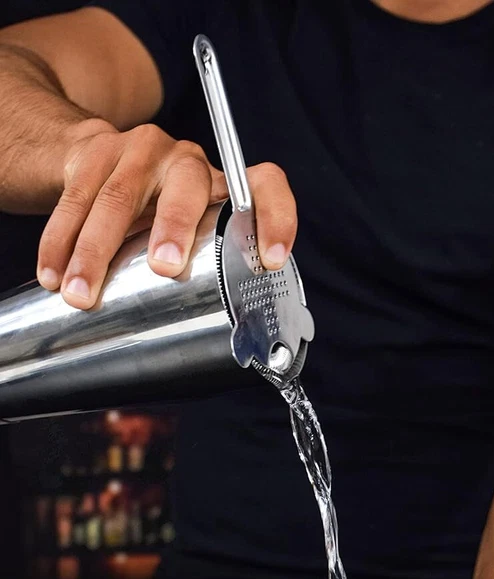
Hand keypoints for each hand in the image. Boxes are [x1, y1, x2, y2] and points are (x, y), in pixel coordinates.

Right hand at [37, 119, 297, 308]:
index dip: (277, 219)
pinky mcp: (93, 154)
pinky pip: (74, 199)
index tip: (272, 259)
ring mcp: (138, 152)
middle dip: (175, 228)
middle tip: (166, 268)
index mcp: (224, 184)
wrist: (98, 158)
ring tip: (83, 295)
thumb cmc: (159, 213)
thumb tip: (232, 347)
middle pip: (185, 188)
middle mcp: (186, 162)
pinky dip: (60, 242)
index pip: (265, 187)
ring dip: (96, 251)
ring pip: (118, 198)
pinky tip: (53, 275)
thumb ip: (212, 269)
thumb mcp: (194, 231)